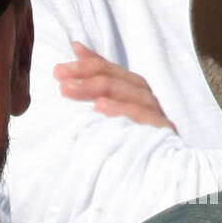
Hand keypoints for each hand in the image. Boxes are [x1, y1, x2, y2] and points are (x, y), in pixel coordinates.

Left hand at [54, 42, 176, 131]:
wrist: (155, 177)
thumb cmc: (124, 143)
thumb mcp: (104, 113)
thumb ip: (93, 84)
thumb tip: (75, 45)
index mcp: (131, 90)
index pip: (109, 69)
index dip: (84, 65)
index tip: (58, 71)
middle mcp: (145, 98)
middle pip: (119, 79)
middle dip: (87, 76)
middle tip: (60, 80)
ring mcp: (156, 114)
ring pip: (131, 94)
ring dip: (100, 89)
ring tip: (73, 90)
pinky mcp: (163, 132)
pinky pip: (144, 117)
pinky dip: (123, 110)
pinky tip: (101, 108)